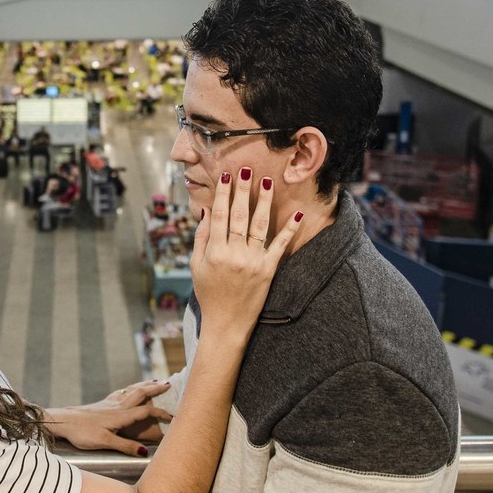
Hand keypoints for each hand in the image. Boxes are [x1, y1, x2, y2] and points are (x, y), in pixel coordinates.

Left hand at [45, 380, 172, 456]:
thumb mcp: (105, 443)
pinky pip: (120, 392)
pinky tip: (129, 389)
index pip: (146, 411)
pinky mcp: (102, 404)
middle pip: (140, 393)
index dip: (161, 413)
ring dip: (144, 385)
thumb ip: (125, 446)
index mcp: (120, 416)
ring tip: (154, 381)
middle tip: (169, 384)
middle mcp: (117, 407)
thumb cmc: (82, 433)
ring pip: (131, 390)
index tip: (174, 416)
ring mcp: (109, 403)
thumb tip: (145, 451)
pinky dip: (130, 388)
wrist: (63, 421)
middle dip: (155, 389)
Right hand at [191, 167, 302, 340]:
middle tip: (247, 169)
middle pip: (239, 215)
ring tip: (266, 181)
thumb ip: (201, 237)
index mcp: (214, 251)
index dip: (223, 194)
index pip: (220, 215)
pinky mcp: (268, 270)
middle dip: (243, 190)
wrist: (226, 323)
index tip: (227, 176)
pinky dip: (289, 228)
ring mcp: (253, 261)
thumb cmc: (209, 293)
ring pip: (259, 225)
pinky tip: (296, 212)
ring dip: (263, 201)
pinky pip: (280, 245)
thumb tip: (206, 210)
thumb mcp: (196, 266)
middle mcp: (234, 253)